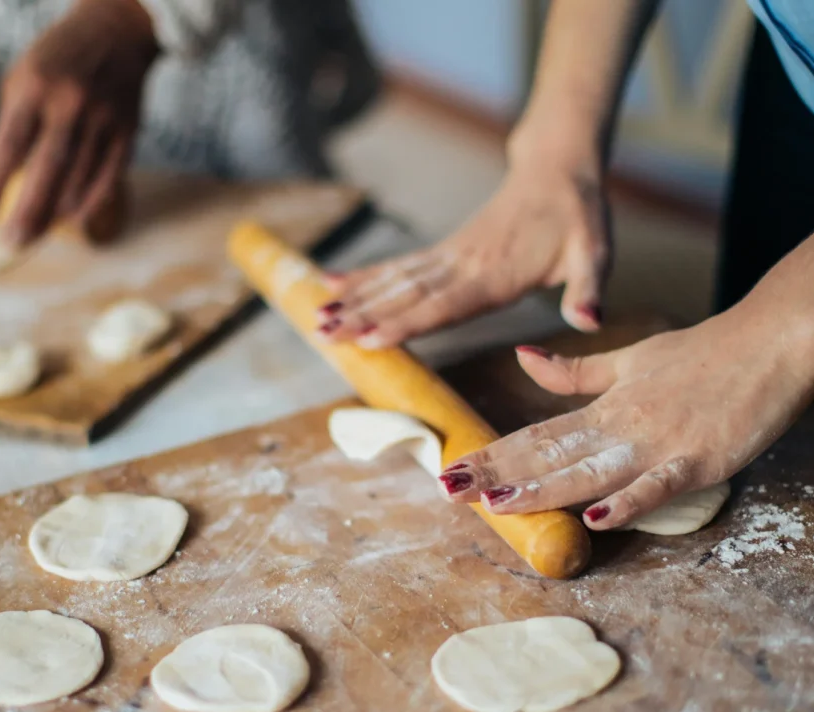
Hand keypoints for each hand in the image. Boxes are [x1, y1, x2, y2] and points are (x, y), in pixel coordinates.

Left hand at [0, 0, 156, 245]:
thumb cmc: (60, 59)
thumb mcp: (24, 76)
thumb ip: (17, 122)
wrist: (117, 31)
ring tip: (36, 233)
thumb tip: (12, 176)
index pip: (9, 146)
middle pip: (46, 170)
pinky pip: (108, 177)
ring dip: (55, 212)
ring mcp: (103, 120)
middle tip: (13, 242)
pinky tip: (73, 219)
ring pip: (78, 179)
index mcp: (35, 87)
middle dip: (28, 212)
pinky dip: (90, 202)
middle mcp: (70, 104)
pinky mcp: (127, 132)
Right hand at [316, 129, 610, 347]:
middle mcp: (464, 266)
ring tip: (317, 318)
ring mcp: (449, 257)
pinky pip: (398, 267)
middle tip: (325, 333)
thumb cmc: (578, 219)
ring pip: (394, 281)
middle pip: (406, 294)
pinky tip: (331, 284)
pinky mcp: (444, 253)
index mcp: (496, 275)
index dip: (406, 322)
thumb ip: (588, 289)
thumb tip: (589, 320)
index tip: (370, 338)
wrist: (559, 171)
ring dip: (354, 299)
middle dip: (363, 315)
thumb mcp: (595, 253)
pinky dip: (364, 277)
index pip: (443, 303)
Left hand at [437, 307, 813, 528]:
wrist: (771, 340)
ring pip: (591, 470)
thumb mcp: (631, 360)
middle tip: (451, 490)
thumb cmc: (703, 354)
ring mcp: (658, 443)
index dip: (493, 453)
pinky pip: (658, 485)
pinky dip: (628, 502)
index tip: (452, 468)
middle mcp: (621, 425)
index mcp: (605, 406)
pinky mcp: (698, 459)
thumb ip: (575, 372)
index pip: (536, 433)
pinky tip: (596, 518)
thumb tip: (522, 358)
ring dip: (544, 488)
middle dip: (499, 474)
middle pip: (550, 454)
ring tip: (499, 504)